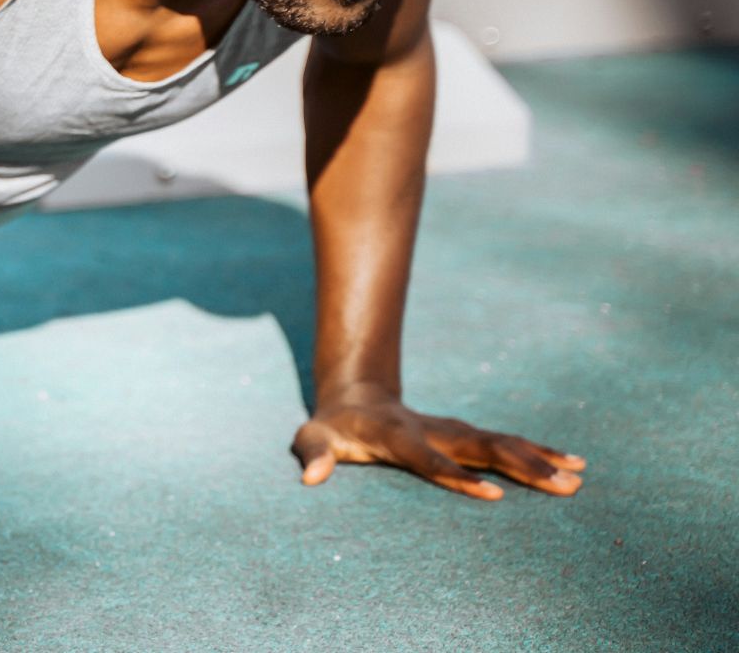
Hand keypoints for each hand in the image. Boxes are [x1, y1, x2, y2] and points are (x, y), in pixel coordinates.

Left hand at [292, 392, 586, 499]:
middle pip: (480, 447)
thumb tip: (311, 478)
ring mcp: (451, 430)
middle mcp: (432, 430)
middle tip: (562, 485)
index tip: (493, 493)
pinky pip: (505, 443)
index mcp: (396, 435)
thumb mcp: (311, 438)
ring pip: (500, 443)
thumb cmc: (330, 428)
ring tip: (579, 478)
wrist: (353, 396)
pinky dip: (538, 452)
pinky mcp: (464, 435)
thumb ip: (312, 455)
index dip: (457, 475)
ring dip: (539, 459)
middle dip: (522, 466)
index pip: (429, 459)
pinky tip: (573, 464)